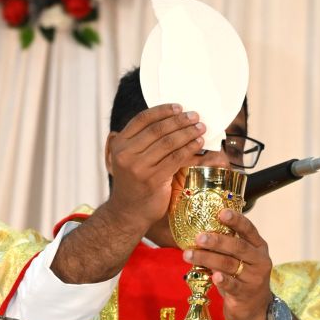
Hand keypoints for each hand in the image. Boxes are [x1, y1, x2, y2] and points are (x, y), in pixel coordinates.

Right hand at [107, 105, 205, 232]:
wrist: (129, 212)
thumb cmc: (134, 183)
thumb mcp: (129, 158)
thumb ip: (141, 141)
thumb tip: (169, 120)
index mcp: (119, 144)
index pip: (142, 119)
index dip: (162, 111)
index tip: (179, 107)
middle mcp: (126, 154)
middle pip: (158, 129)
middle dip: (180, 120)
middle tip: (195, 116)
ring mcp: (139, 167)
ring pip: (169, 142)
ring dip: (188, 133)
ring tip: (200, 128)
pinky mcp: (153, 179)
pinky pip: (176, 158)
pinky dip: (190, 148)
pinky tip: (198, 144)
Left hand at [183, 208, 272, 319]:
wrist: (256, 309)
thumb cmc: (243, 278)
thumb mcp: (241, 260)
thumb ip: (227, 247)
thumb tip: (199, 232)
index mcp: (259, 247)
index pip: (249, 229)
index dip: (236, 220)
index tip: (221, 212)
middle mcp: (260, 261)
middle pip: (238, 247)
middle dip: (217, 240)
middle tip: (198, 237)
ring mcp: (254, 278)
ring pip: (230, 265)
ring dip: (208, 258)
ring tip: (188, 254)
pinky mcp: (246, 294)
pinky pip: (233, 285)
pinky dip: (223, 280)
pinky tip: (213, 276)